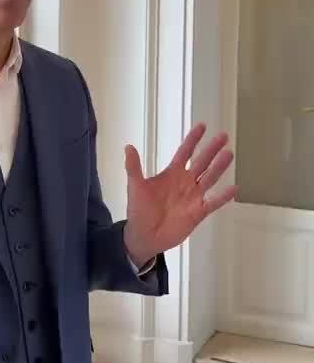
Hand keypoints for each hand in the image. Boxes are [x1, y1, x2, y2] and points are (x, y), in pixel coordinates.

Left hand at [123, 123, 237, 266]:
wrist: (143, 236)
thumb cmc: (139, 210)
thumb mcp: (135, 187)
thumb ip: (134, 168)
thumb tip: (128, 147)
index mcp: (172, 173)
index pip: (185, 152)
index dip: (193, 139)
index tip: (202, 126)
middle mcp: (186, 182)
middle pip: (202, 162)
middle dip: (212, 149)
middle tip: (223, 136)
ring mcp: (193, 197)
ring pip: (209, 178)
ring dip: (219, 167)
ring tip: (229, 154)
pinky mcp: (198, 212)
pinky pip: (213, 202)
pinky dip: (223, 196)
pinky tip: (234, 187)